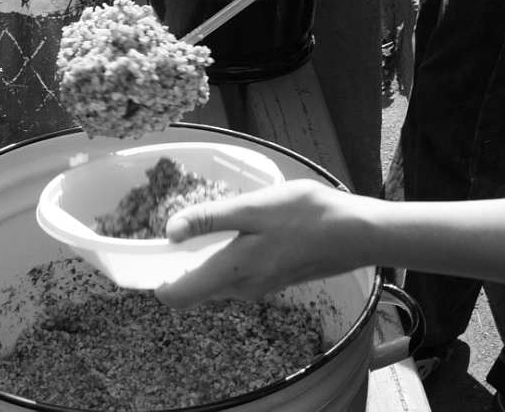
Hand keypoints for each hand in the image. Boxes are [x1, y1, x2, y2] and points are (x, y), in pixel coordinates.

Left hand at [154, 179, 368, 307]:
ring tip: (193, 225)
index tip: (147, 254)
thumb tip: (169, 231)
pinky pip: (233, 275)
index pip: (177, 296)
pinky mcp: (271, 278)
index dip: (156, 279)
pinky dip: (221, 258)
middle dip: (174, 267)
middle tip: (166, 232)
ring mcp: (258, 286)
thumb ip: (209, 219)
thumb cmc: (307, 215)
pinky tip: (227, 231)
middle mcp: (240, 288)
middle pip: (192, 290)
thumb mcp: (253, 208)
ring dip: (198, 260)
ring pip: (213, 281)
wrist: (357, 234)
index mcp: (230, 272)